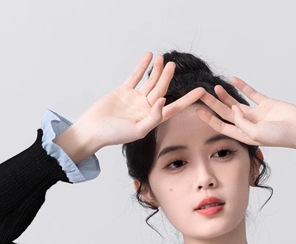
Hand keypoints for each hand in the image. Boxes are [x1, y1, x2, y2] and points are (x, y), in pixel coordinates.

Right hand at [74, 52, 205, 149]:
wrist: (94, 129)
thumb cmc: (114, 135)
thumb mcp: (137, 130)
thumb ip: (153, 117)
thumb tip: (164, 101)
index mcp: (152, 119)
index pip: (175, 108)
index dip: (188, 100)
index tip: (201, 91)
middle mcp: (146, 108)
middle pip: (161, 90)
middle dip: (167, 78)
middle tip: (173, 65)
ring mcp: (135, 99)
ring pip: (150, 82)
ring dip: (157, 70)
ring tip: (163, 58)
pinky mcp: (124, 91)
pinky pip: (136, 76)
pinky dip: (142, 66)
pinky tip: (149, 56)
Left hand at [194, 77, 295, 154]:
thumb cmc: (281, 136)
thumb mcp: (257, 133)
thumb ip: (243, 122)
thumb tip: (233, 109)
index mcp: (245, 135)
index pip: (222, 126)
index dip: (209, 119)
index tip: (198, 111)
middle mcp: (249, 125)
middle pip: (226, 114)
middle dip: (212, 105)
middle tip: (199, 96)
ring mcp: (257, 114)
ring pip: (236, 103)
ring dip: (225, 96)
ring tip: (213, 88)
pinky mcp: (267, 104)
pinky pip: (252, 94)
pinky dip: (243, 87)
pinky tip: (233, 80)